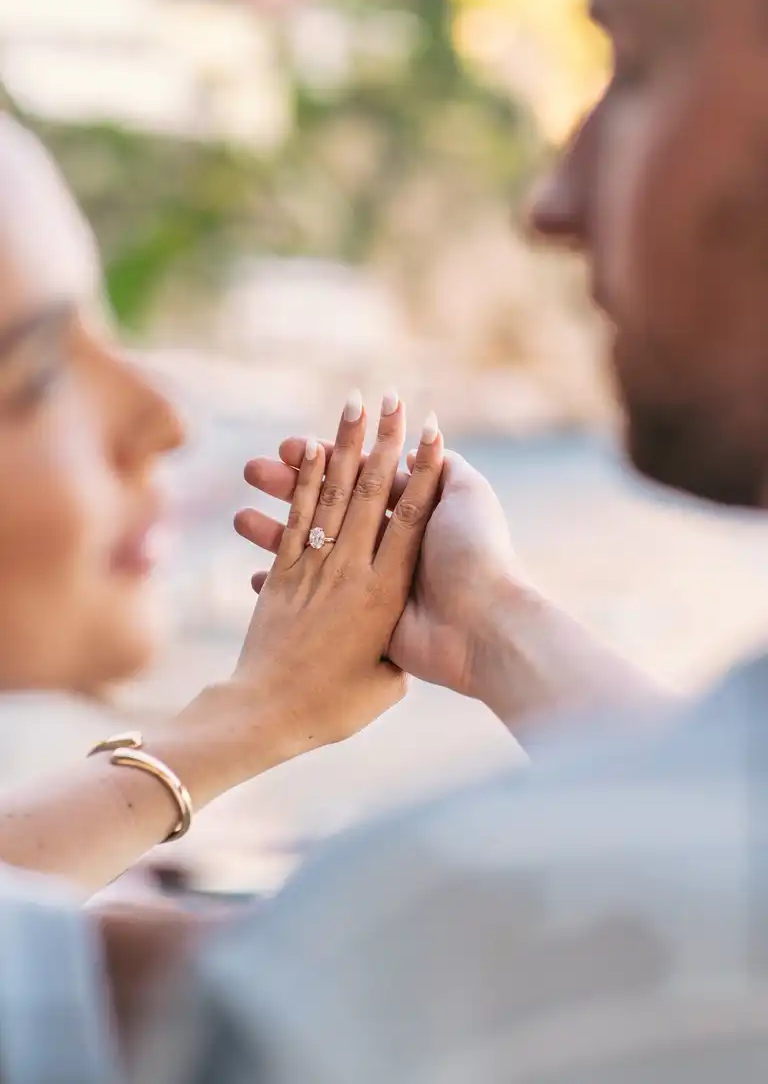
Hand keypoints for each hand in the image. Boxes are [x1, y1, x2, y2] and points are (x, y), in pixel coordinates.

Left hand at [211, 390, 444, 773]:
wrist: (264, 714)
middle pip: (370, 491)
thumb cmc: (333, 709)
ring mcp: (313, 566)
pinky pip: (296, 516)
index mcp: (386, 591)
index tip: (428, 429)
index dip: (422, 468)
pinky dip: (304, 481)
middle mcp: (352, 570)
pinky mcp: (282, 570)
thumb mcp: (384, 680)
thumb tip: (405, 626)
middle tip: (388, 396)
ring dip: (342, 445)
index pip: (411, 514)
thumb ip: (397, 643)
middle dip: (381, 440)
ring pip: (330, 494)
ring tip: (352, 405)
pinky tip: (307, 449)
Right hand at [242, 440, 671, 737]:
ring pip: (311, 544)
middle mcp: (385, 545)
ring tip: (240, 516)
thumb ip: (442, 468)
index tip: (292, 443)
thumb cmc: (476, 553)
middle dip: (288, 485)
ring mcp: (368, 580)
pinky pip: (313, 592)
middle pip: (326, 506)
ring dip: (274, 526)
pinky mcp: (355, 615)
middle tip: (253, 468)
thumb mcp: (467, 495)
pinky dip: (283, 574)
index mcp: (408, 515)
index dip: (323, 459)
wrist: (481, 622)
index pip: (355, 476)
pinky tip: (253, 558)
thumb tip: (424, 438)